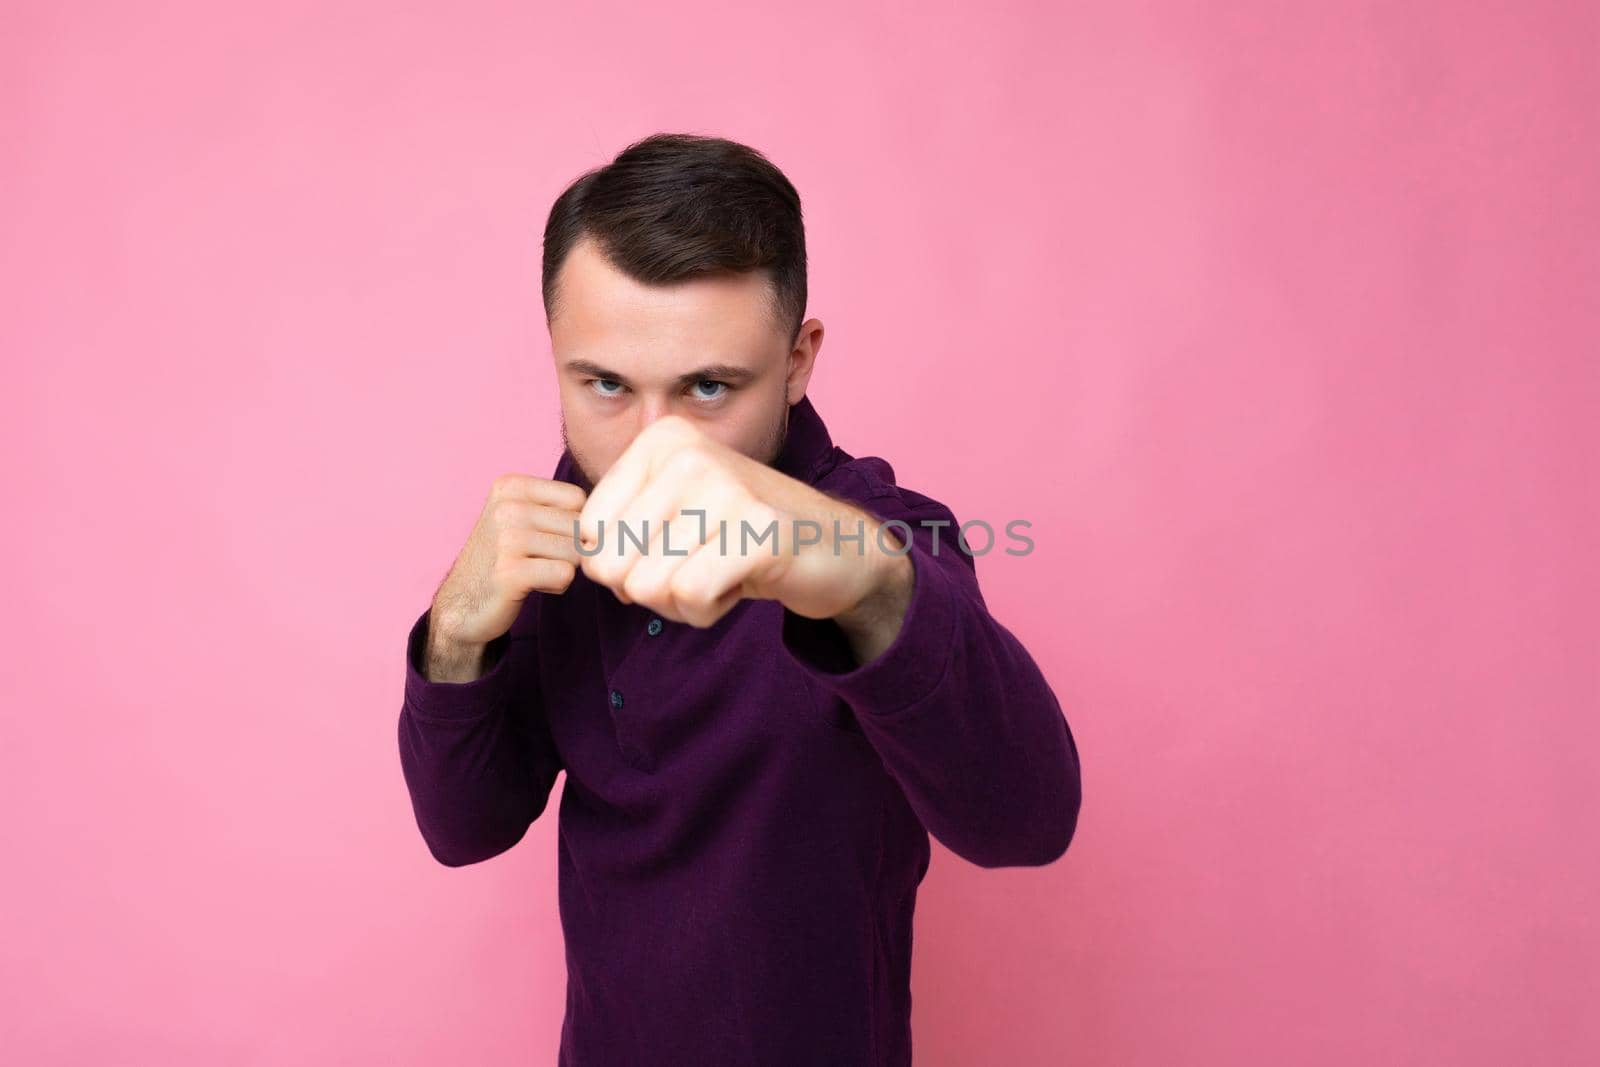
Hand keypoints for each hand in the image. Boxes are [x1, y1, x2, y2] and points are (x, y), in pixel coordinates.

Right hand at [431, 473, 588, 652]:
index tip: (544, 538)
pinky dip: (555, 586)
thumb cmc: (507, 559)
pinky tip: (530, 585)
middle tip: (536, 559)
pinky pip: (564, 575)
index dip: (573, 525)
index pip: (578, 499)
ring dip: (562, 569)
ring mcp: (507, 538)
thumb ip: (562, 507)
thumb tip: (625, 508)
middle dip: (569, 549)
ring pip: (576, 552)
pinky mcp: (510, 571)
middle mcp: (508, 506)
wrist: (462, 604)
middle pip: (579, 526)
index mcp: (512, 486)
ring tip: (532, 570)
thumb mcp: (526, 518)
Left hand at [575, 415, 910, 635]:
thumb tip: (584, 557)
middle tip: (695, 568)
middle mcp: (690, 453)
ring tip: (720, 572)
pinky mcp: (758, 531)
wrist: (835, 548)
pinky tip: (739, 583)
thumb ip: (619, 527)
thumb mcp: (672, 513)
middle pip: (613, 564)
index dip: (621, 564)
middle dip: (647, 587)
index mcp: (662, 440)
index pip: (589, 531)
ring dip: (680, 601)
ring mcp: (726, 488)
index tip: (669, 550)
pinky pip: (690, 598)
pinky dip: (708, 611)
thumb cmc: (741, 535)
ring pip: (647, 586)